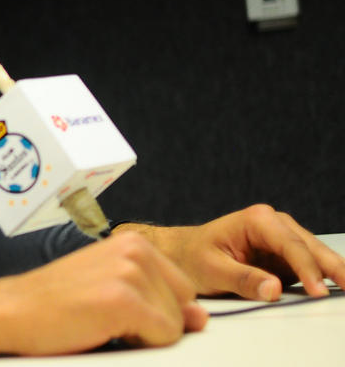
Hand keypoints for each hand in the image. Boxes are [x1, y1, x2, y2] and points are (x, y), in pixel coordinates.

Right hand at [0, 232, 208, 354]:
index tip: (116, 309)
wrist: (10, 311)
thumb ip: (159, 300)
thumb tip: (201, 318)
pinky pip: (164, 337)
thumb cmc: (54, 305)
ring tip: (101, 323)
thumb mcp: (112, 292)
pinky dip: (138, 345)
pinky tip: (102, 331)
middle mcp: (135, 250)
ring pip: (176, 324)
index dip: (155, 310)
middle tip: (107, 319)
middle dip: (156, 322)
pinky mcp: (123, 299)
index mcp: (133, 243)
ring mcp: (129, 272)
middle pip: (185, 305)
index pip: (183, 290)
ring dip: (144, 336)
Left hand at [118, 204, 344, 300]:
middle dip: (332, 266)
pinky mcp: (284, 254)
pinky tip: (336, 285)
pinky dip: (324, 274)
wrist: (183, 252)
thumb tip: (273, 289)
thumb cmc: (192, 257)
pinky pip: (309, 264)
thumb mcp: (211, 269)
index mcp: (257, 220)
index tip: (319, 290)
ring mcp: (282, 238)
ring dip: (333, 270)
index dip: (307, 268)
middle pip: (310, 246)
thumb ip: (242, 279)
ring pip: (315, 253)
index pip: (290, 245)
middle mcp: (274, 223)